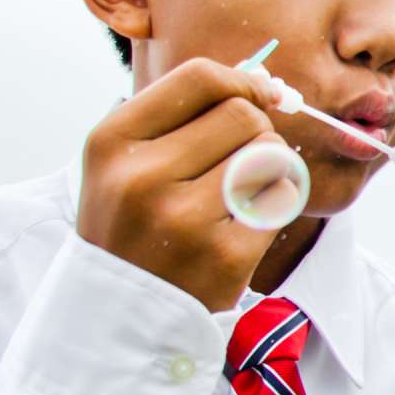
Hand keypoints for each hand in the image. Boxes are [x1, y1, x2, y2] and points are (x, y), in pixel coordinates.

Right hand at [77, 56, 287, 309]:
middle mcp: (143, 177)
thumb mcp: (125, 162)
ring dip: (268, 168)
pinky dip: (275, 205)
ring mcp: (185, 219)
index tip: (258, 94)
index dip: (242, 81)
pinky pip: (282, 200)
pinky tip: (245, 224)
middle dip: (255, 131)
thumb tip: (262, 78)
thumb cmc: (132, 226)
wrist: (119, 316)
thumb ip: (182, 114)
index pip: (200, 78)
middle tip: (237, 160)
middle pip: (243, 115)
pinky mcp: (226, 256)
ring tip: (236, 194)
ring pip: (270, 154)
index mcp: (112, 142)